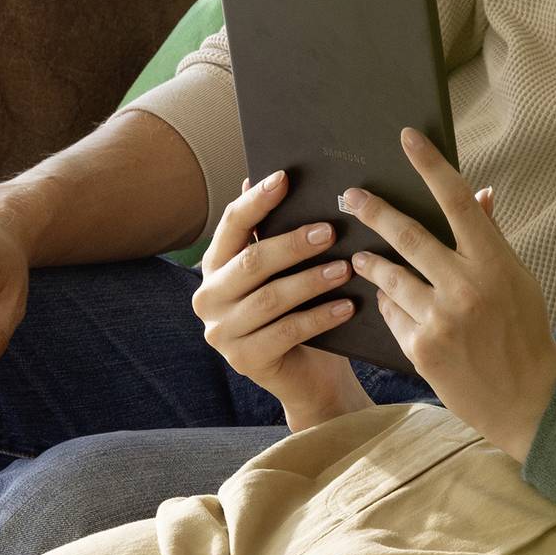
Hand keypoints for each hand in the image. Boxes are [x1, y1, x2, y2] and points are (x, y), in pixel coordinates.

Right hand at [194, 173, 372, 431]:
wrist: (310, 377)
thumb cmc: (298, 312)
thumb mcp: (286, 272)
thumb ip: (274, 233)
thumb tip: (273, 177)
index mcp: (215, 266)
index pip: (231, 225)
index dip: (257, 200)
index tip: (285, 178)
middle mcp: (208, 298)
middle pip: (251, 262)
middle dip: (292, 244)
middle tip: (330, 231)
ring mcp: (222, 332)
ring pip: (271, 298)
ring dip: (311, 281)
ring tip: (345, 269)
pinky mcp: (244, 360)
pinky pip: (286, 332)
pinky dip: (320, 317)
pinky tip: (347, 306)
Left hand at [341, 130, 555, 459]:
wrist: (528, 401)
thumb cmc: (524, 332)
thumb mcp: (517, 279)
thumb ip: (491, 238)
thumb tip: (480, 193)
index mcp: (494, 262)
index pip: (458, 200)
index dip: (431, 165)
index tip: (407, 137)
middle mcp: (466, 286)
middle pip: (407, 234)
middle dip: (373, 210)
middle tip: (351, 196)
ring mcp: (440, 318)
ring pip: (390, 276)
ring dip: (370, 263)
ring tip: (359, 255)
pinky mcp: (421, 348)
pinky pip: (392, 314)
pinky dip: (388, 305)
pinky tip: (388, 303)